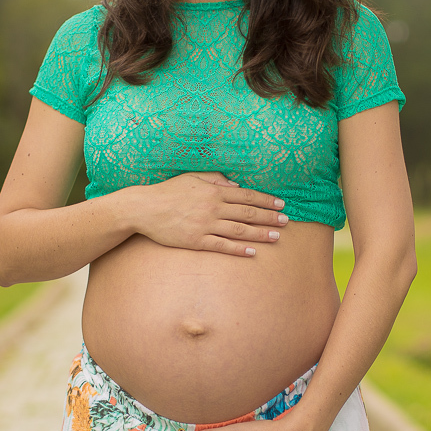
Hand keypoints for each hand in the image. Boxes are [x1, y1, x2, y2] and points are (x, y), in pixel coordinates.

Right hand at [127, 172, 288, 256]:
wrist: (144, 208)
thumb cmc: (167, 191)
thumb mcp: (192, 178)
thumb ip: (215, 179)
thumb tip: (235, 185)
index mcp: (213, 191)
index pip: (247, 195)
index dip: (266, 200)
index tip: (280, 204)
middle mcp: (213, 208)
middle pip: (248, 213)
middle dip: (269, 217)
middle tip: (286, 221)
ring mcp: (205, 225)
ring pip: (239, 231)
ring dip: (260, 234)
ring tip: (276, 237)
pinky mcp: (196, 241)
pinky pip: (222, 246)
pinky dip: (238, 250)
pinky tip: (252, 252)